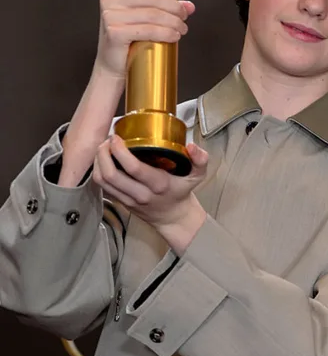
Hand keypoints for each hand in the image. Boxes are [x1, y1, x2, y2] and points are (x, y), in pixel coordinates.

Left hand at [93, 135, 209, 251]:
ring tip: (103, 147)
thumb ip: (200, 160)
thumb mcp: (198, 176)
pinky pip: (102, 186)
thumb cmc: (181, 193)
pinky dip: (97, 170)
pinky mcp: (120, 201)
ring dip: (97, 162)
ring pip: (102, 181)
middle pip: (111, 174)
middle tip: (107, 140)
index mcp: (159, 184)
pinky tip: (102, 159)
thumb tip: (192, 146)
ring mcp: (128, 199)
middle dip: (103, 154)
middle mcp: (141, 193)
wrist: (174, 218)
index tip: (117, 137)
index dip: (120, 151)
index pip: (134, 168)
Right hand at [96, 0, 194, 79]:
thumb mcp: (145, 18)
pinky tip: (174, 36)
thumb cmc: (128, 40)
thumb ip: (167, 8)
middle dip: (175, 9)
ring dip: (174, 22)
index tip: (181, 8)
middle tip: (183, 19)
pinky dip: (166, 33)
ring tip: (181, 30)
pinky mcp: (115, 32)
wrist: (113, 65)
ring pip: (153, 14)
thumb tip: (189, 6)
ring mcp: (110, 15)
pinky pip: (148, 30)